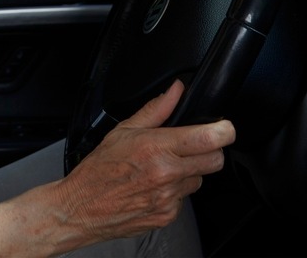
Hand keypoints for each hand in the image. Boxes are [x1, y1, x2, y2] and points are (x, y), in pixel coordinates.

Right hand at [49, 80, 233, 247]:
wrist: (82, 207)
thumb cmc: (99, 169)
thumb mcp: (124, 130)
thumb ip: (157, 109)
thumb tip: (175, 90)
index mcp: (157, 148)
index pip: (211, 139)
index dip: (224, 130)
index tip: (223, 127)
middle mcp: (167, 174)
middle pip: (216, 161)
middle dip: (209, 151)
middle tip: (192, 147)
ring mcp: (169, 198)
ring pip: (199, 180)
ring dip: (188, 172)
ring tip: (162, 168)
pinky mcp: (168, 216)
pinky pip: (184, 199)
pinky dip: (174, 192)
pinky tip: (154, 186)